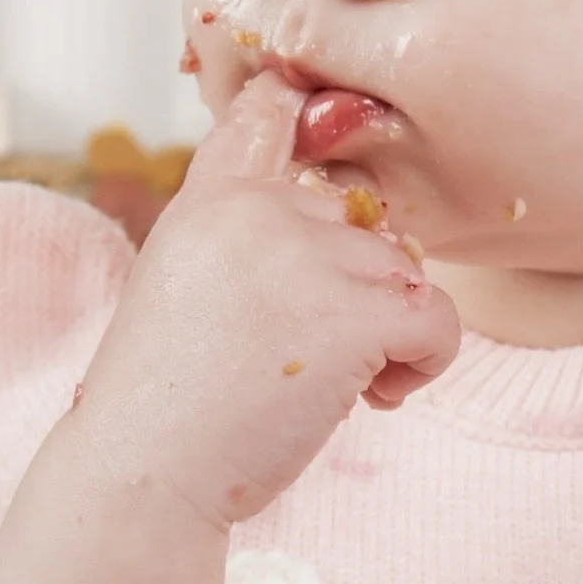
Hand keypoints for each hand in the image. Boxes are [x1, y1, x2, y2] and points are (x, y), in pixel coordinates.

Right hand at [81, 70, 460, 526]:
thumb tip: (350, 224)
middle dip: (356, 289)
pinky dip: (425, 364)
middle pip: (361, 218)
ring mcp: (310, 256)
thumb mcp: (186, 282)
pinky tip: (373, 398)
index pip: (269, 109)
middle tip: (308, 355)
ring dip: (388, 333)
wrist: (143, 473)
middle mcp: (260, 209)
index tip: (319, 133)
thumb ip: (250, 237)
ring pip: (405, 272)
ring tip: (332, 384)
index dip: (308, 109)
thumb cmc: (167, 401)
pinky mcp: (356, 311)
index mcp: (210, 198)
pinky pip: (439, 320)